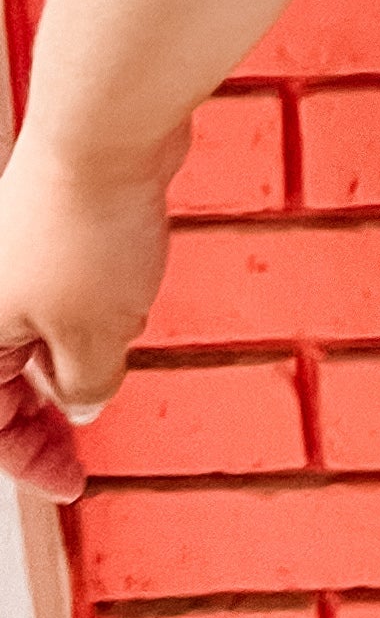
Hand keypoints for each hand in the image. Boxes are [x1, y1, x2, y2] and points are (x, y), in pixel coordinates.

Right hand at [0, 141, 171, 501]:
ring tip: (118, 338)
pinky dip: (95, 308)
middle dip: (46, 414)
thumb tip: (82, 406)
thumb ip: (86, 386)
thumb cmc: (88, 230)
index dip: (31, 463)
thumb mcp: (96, 336)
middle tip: (83, 450)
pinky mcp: (52, 230)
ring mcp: (17, 260)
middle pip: (6, 381)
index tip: (73, 486)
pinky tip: (129, 294)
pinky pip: (68, 290)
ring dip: (77, 353)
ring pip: (41, 332)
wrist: (108, 131)